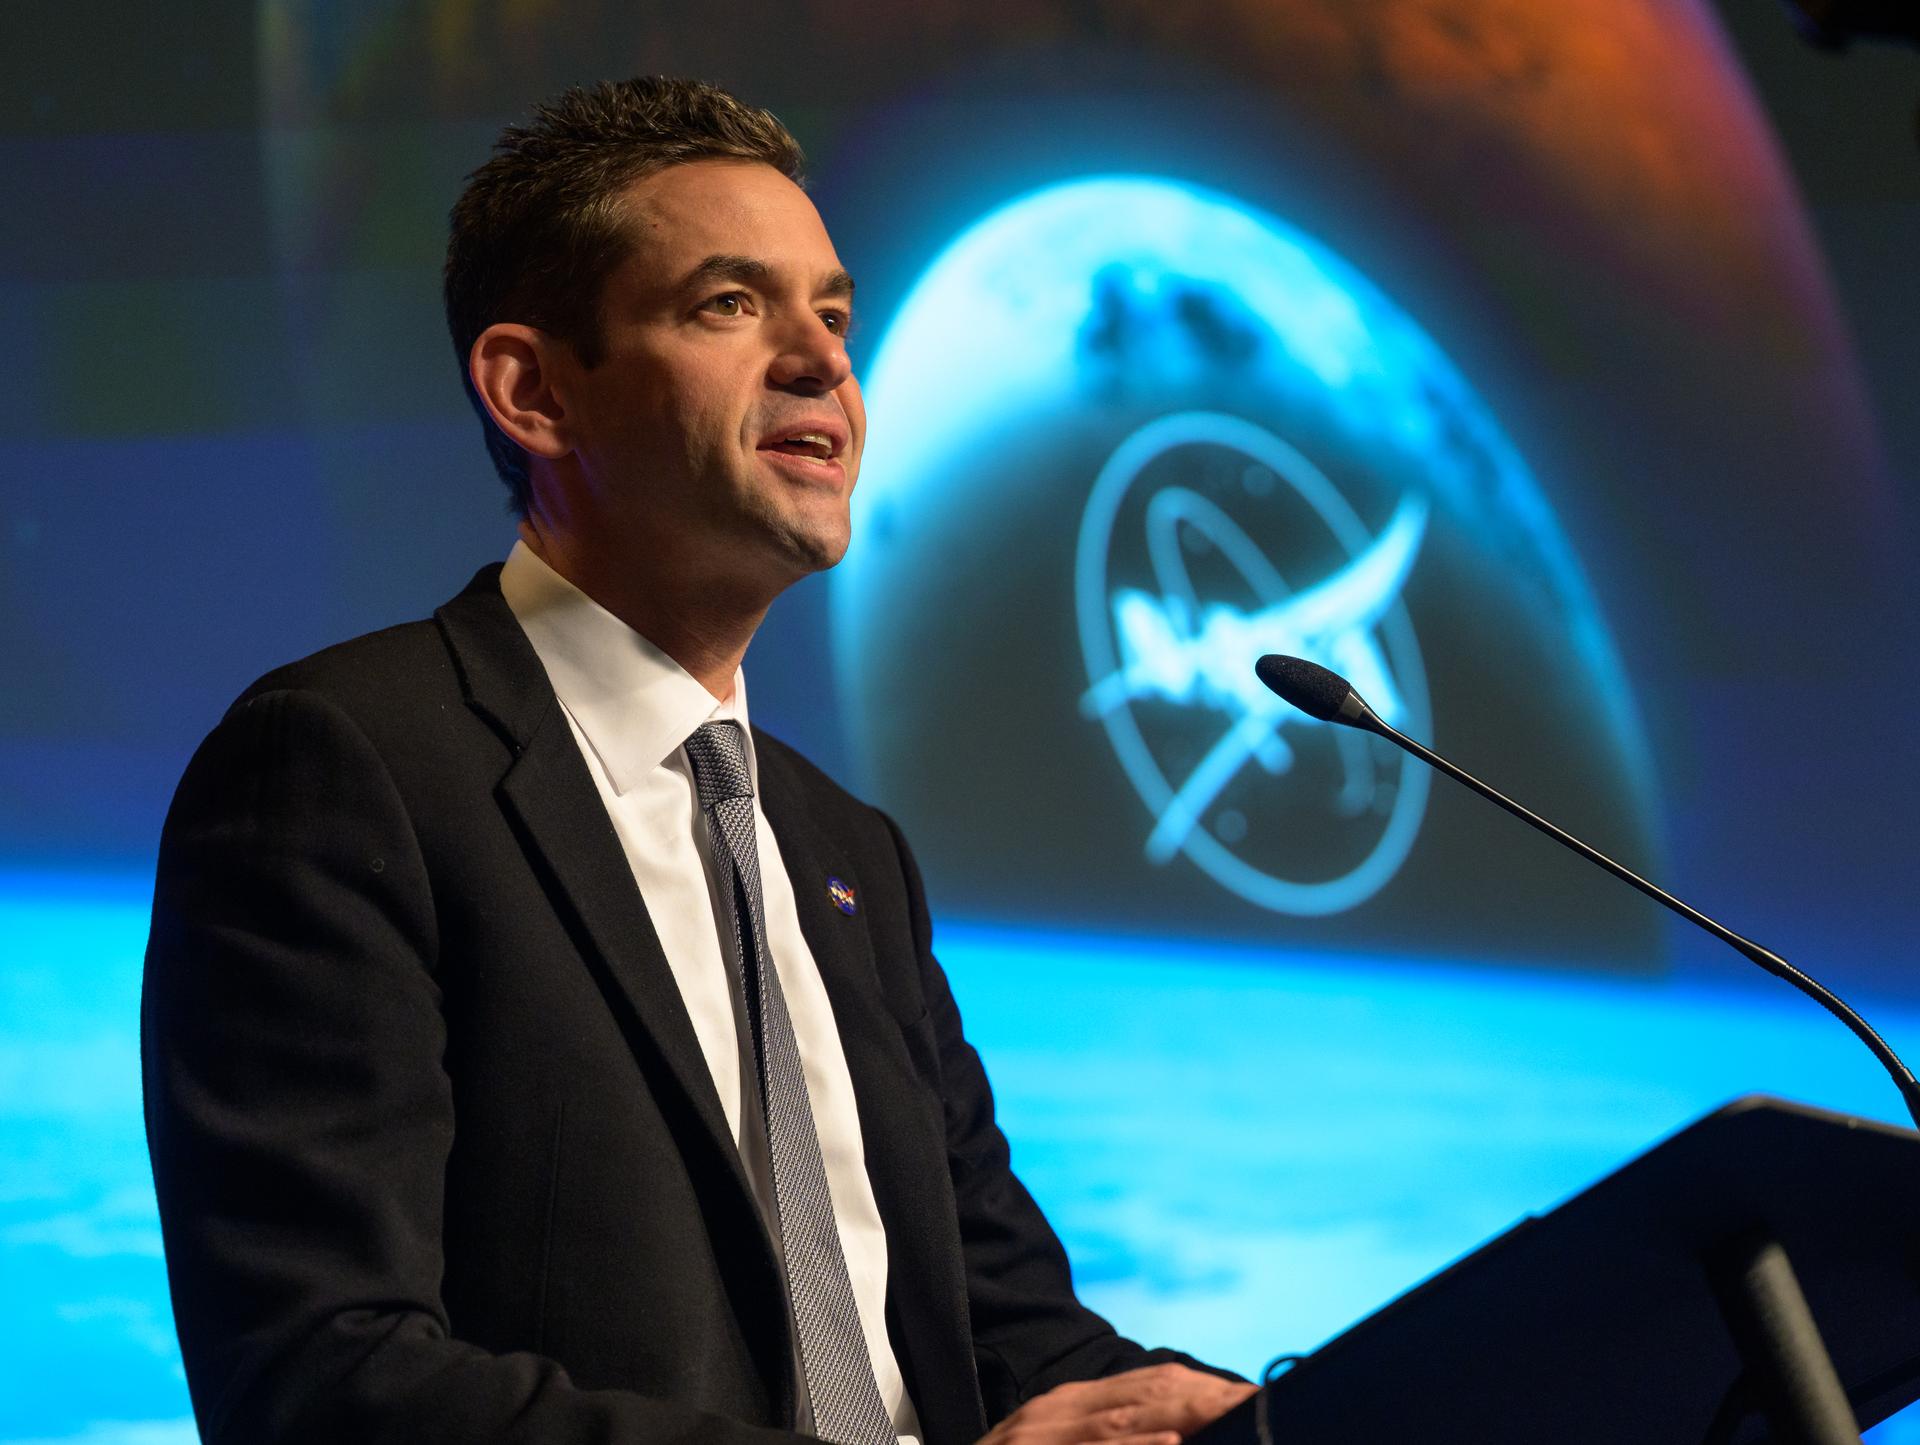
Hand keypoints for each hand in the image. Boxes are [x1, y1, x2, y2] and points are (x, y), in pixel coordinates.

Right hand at [976, 1363, 1258, 1444]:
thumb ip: (1118, 1435)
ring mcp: (1038, 1436)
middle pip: (1146, 1395)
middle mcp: (1055, 1412)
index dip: (1208, 1392)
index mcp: (1072, 1405)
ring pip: (1120, 1423)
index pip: (1153, 1387)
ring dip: (1181, 1421)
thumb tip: (1176, 1435)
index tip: (1259, 1402)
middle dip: (1209, 1401)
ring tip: (1230, 1419)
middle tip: (1263, 1408)